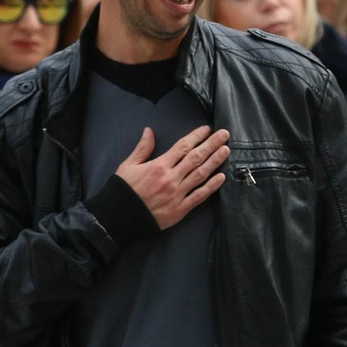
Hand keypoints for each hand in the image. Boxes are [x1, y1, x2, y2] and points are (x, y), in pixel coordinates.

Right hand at [115, 126, 230, 228]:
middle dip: (211, 144)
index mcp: (159, 165)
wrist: (120, 217)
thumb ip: (142, 148)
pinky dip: (211, 187)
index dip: (196, 136)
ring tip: (226, 150)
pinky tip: (221, 177)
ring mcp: (178, 193)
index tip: (207, 129)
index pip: (182, 147)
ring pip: (201, 174)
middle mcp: (171, 177)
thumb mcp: (128, 165)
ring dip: (215, 161)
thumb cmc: (123, 190)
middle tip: (225, 134)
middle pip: (196, 157)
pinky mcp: (181, 209)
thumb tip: (149, 130)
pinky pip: (199, 196)